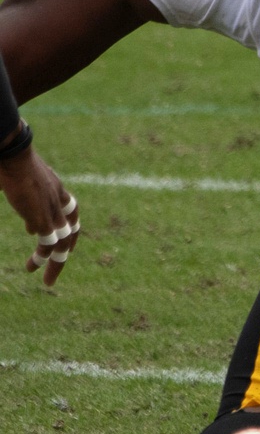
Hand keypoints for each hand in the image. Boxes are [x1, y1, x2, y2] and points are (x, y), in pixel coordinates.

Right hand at [0, 146, 79, 286]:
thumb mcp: (24, 185)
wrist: (14, 154)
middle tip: (57, 266)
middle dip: (65, 251)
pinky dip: (44, 256)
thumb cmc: (12, 163)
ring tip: (47, 279)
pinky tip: (35, 264)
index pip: (70, 212)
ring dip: (55, 262)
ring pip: (62, 241)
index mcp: (56, 189)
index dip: (67, 227)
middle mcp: (59, 200)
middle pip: (72, 230)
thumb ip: (30, 203)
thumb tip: (32, 228)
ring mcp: (52, 209)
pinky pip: (48, 241)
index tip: (57, 240)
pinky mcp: (41, 216)